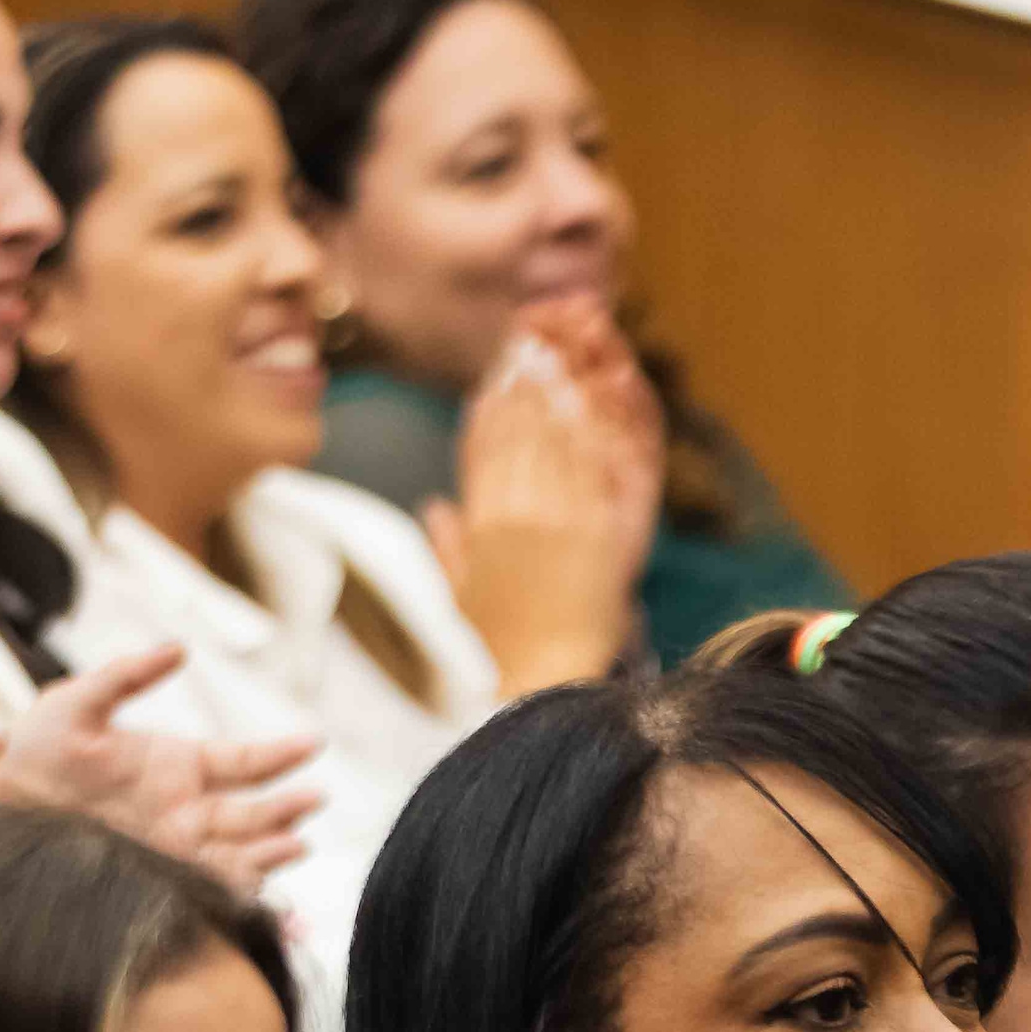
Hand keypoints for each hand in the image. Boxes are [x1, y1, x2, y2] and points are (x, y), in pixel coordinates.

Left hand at [0, 640, 324, 899]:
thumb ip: (127, 676)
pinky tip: (263, 894)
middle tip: (315, 799)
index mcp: (178, 765)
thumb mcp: (77, 702)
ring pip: (240, 852)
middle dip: (287, 806)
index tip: (314, 743)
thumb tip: (180, 650)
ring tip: (301, 845)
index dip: (281, 754)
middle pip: (253, 811)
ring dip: (272, 849)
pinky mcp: (159, 881)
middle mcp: (187, 809)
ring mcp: (175, 848)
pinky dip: (240, 894)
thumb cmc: (32, 751)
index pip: (245, 763)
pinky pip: (210, 890)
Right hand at [423, 320, 658, 689]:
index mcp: (481, 529)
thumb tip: (434, 508)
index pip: (481, 451)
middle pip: (517, 433)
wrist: (540, 687)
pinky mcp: (596, 536)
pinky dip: (593, 430)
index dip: (492, 405)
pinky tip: (594, 401)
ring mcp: (555, 524)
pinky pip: (595, 470)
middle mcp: (512, 518)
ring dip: (557, 394)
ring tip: (560, 356)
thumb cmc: (499, 653)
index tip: (499, 372)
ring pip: (554, 440)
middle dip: (524, 384)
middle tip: (532, 344)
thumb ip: (447, 549)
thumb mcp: (459, 601)